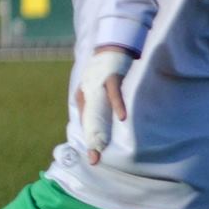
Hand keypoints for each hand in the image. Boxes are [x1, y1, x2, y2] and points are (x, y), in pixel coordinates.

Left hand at [74, 47, 134, 165]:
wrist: (110, 47)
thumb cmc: (103, 71)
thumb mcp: (97, 90)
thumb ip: (96, 106)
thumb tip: (101, 123)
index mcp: (86, 101)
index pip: (87, 125)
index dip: (91, 143)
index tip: (93, 160)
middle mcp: (89, 96)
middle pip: (90, 123)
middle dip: (92, 142)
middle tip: (93, 160)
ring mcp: (99, 88)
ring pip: (98, 112)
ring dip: (99, 129)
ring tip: (99, 146)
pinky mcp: (111, 79)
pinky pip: (115, 94)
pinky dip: (118, 104)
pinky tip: (122, 117)